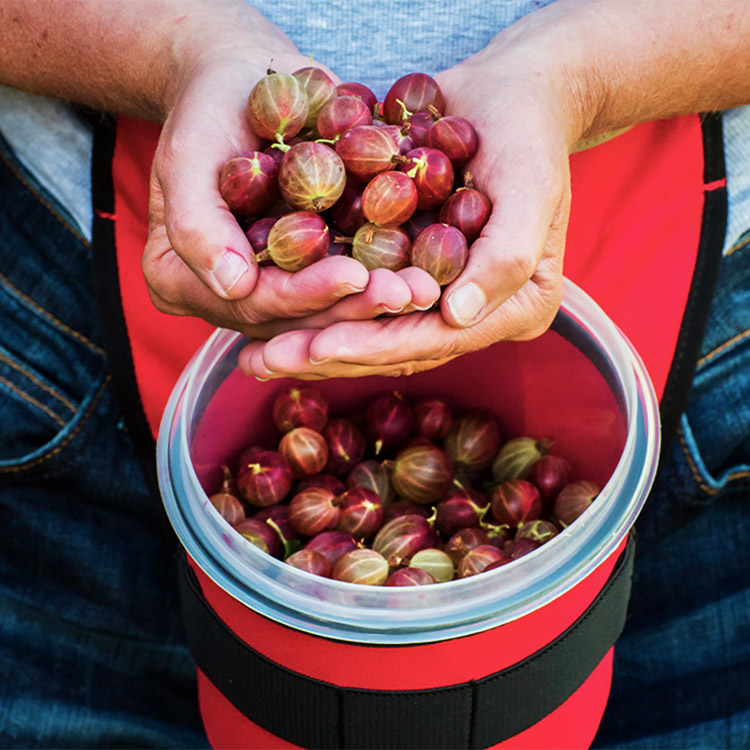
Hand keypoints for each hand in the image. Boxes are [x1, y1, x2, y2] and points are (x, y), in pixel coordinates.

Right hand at [142, 13, 420, 331]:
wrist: (245, 79)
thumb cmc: (207, 108)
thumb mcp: (189, 155)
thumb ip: (197, 225)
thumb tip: (232, 286)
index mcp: (182, 280)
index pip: (249, 303)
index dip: (302, 295)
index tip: (353, 276)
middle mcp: (229, 294)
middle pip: (293, 316)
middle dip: (352, 307)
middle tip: (407, 292)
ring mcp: (269, 286)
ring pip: (326, 307)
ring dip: (377, 300)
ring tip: (422, 286)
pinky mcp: (306, 268)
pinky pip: (347, 279)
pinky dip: (385, 276)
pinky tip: (423, 271)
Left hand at [238, 26, 583, 379]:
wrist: (511, 92)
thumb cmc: (528, 132)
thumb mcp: (530, 187)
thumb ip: (505, 257)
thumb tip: (457, 316)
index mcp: (517, 307)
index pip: (436, 339)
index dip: (374, 347)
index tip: (316, 350)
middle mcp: (478, 313)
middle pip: (397, 347)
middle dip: (328, 356)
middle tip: (261, 363)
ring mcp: (445, 297)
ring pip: (373, 332)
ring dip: (311, 343)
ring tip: (252, 355)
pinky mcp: (413, 273)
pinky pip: (362, 300)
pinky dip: (318, 309)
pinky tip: (270, 316)